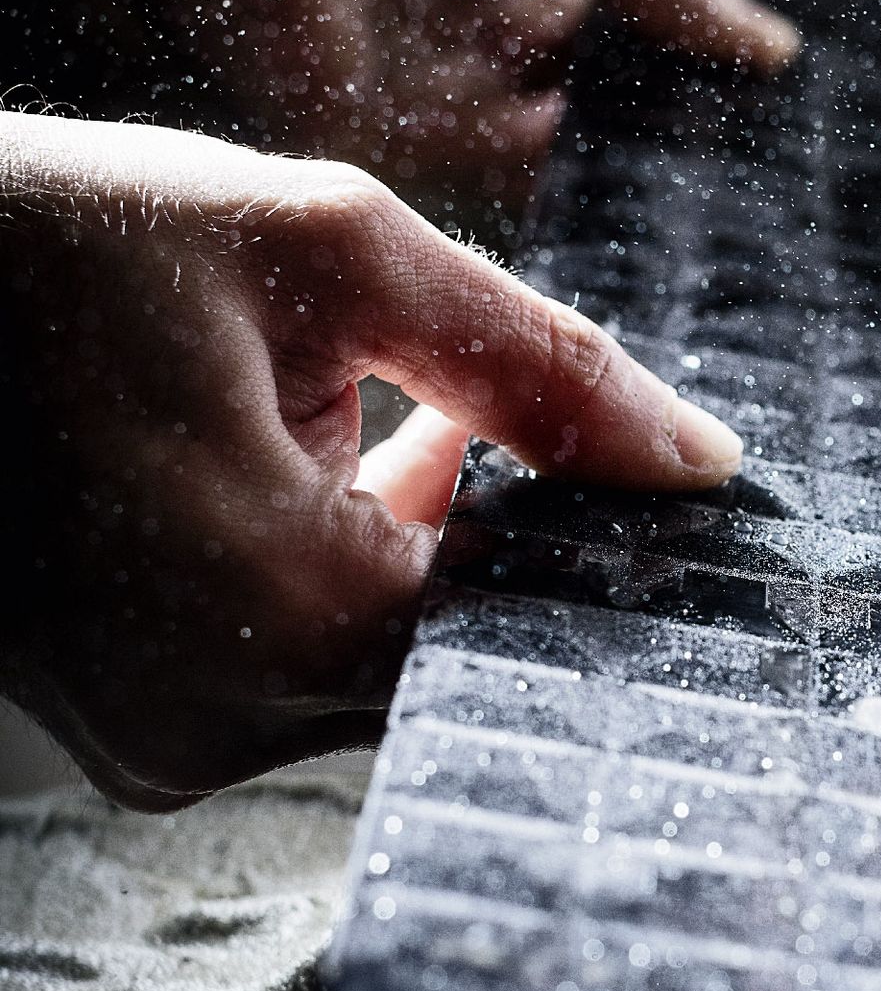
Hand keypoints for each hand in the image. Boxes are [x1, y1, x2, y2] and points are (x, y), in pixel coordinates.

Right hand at [0, 112, 742, 805]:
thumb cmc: (62, 243)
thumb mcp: (322, 249)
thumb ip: (534, 364)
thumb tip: (706, 462)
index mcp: (288, 616)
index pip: (543, 631)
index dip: (615, 555)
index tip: (672, 495)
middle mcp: (226, 723)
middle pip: (468, 657)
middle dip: (509, 540)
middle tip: (503, 418)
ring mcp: (166, 746)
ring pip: (385, 666)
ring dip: (417, 556)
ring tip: (384, 417)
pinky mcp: (133, 734)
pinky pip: (297, 673)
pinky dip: (333, 580)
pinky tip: (310, 464)